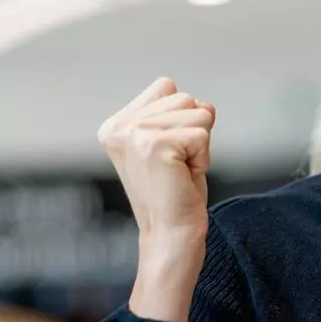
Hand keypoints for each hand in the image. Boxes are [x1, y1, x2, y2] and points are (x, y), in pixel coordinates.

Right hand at [97, 78, 215, 321]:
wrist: (170, 234)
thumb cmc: (175, 191)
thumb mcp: (166, 144)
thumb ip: (170, 112)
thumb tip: (194, 98)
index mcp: (116, 123)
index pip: (168, 87)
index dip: (183, 119)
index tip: (170, 154)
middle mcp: (119, 126)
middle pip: (186, 97)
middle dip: (195, 131)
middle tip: (178, 166)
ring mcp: (135, 134)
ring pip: (199, 112)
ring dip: (201, 144)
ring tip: (181, 170)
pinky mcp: (155, 145)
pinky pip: (204, 134)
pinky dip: (204, 157)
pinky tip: (185, 177)